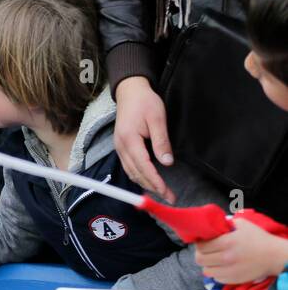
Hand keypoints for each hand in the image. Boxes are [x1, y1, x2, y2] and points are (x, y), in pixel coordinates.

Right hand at [112, 76, 174, 202]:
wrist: (129, 91)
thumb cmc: (145, 102)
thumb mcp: (157, 118)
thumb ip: (161, 141)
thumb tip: (167, 163)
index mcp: (130, 139)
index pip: (143, 166)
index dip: (155, 181)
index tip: (167, 193)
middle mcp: (121, 146)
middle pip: (135, 173)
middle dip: (152, 187)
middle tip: (169, 198)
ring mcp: (119, 146)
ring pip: (130, 172)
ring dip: (145, 184)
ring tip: (161, 193)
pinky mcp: (121, 146)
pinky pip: (129, 166)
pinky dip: (139, 176)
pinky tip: (149, 180)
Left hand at [195, 219, 287, 284]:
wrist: (275, 256)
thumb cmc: (259, 239)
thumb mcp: (242, 224)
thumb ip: (225, 223)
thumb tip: (212, 225)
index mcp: (227, 242)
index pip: (201, 246)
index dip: (199, 243)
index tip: (202, 242)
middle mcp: (227, 258)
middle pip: (200, 259)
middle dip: (200, 254)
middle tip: (205, 251)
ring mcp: (230, 270)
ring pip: (206, 271)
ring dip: (208, 265)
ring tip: (213, 260)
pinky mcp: (235, 279)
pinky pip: (217, 278)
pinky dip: (217, 273)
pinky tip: (222, 267)